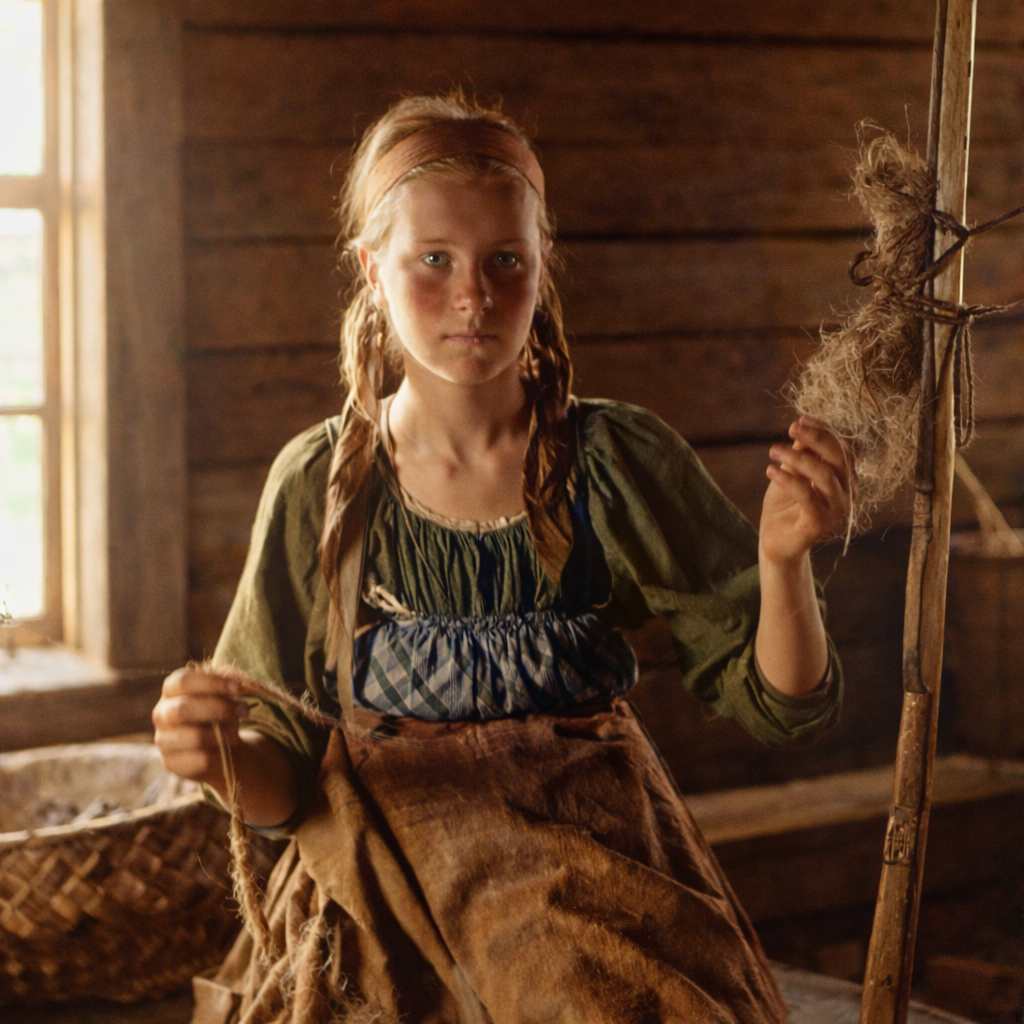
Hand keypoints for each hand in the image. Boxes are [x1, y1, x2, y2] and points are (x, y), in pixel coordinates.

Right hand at [152, 666, 247, 792]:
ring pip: (194, 737)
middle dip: (220, 709)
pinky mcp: (171, 763)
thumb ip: (229, 686)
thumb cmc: (219, 712)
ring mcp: (163, 740)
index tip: (237, 689)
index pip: (182, 681)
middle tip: (245, 710)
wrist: (219, 746)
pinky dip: (219, 753)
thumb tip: (239, 687)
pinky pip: (200, 760)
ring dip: (222, 734)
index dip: (211, 683)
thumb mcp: (224, 694)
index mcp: (171, 690)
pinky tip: (223, 749)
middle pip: (183, 708)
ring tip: (235, 733)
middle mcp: (162, 713)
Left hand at [760, 415, 854, 564]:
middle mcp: (847, 494)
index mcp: (845, 478)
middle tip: (792, 428)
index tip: (801, 419)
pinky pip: (806, 495)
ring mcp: (836, 511)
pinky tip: (770, 470)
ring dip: (797, 458)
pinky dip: (788, 479)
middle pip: (840, 458)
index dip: (824, 431)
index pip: (843, 448)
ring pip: (823, 475)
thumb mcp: (791, 471)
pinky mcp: (819, 524)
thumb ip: (801, 452)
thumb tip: (801, 426)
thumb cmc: (785, 504)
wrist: (776, 541)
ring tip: (773, 451)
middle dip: (816, 438)